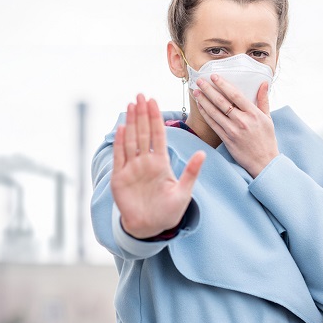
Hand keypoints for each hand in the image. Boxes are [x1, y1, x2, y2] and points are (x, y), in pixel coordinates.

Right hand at [111, 94, 205, 238]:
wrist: (150, 228)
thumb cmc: (168, 211)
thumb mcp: (184, 192)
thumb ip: (191, 172)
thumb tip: (203, 153)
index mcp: (161, 163)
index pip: (158, 135)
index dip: (156, 118)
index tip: (154, 101)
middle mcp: (145, 162)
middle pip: (143, 133)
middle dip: (142, 114)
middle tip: (141, 95)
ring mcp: (132, 169)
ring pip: (131, 141)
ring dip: (131, 123)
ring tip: (131, 105)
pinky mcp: (120, 178)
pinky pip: (120, 157)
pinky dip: (121, 143)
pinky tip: (122, 129)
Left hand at [194, 75, 278, 177]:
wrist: (264, 162)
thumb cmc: (267, 140)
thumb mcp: (268, 118)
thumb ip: (263, 100)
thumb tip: (263, 83)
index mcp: (254, 114)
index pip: (235, 95)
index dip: (223, 84)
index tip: (214, 76)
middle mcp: (242, 121)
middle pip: (222, 102)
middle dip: (209, 89)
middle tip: (200, 80)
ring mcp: (233, 131)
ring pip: (214, 112)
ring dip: (204, 100)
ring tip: (196, 91)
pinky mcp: (226, 139)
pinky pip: (213, 124)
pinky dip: (206, 114)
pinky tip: (201, 106)